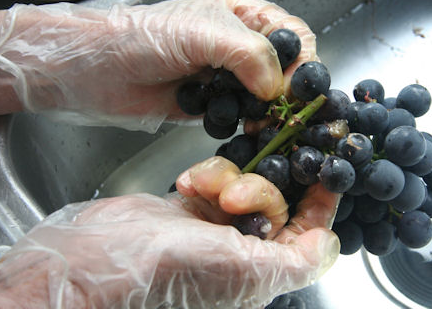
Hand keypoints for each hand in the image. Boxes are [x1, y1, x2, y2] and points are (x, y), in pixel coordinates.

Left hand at [0, 0, 316, 131]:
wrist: (97, 71)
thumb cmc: (144, 38)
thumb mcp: (204, 33)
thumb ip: (249, 55)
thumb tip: (278, 90)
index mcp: (241, 13)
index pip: (292, 33)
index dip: (303, 60)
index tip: (299, 88)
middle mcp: (236, 43)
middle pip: (284, 67)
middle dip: (289, 90)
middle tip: (285, 111)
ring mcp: (224, 75)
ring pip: (265, 95)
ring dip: (269, 111)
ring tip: (263, 122)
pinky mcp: (209, 103)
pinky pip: (240, 115)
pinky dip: (246, 124)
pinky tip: (243, 128)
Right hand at [0, 157, 339, 308]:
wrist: (100, 259)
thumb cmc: (172, 271)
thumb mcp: (248, 271)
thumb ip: (299, 260)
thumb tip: (332, 243)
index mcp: (265, 271)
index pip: (310, 228)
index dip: (320, 196)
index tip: (327, 161)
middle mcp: (245, 249)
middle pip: (278, 198)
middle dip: (260, 187)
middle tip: (234, 197)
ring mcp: (217, 225)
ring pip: (247, 180)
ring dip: (229, 177)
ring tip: (205, 191)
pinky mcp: (192, 206)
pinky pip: (217, 175)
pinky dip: (206, 175)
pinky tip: (185, 186)